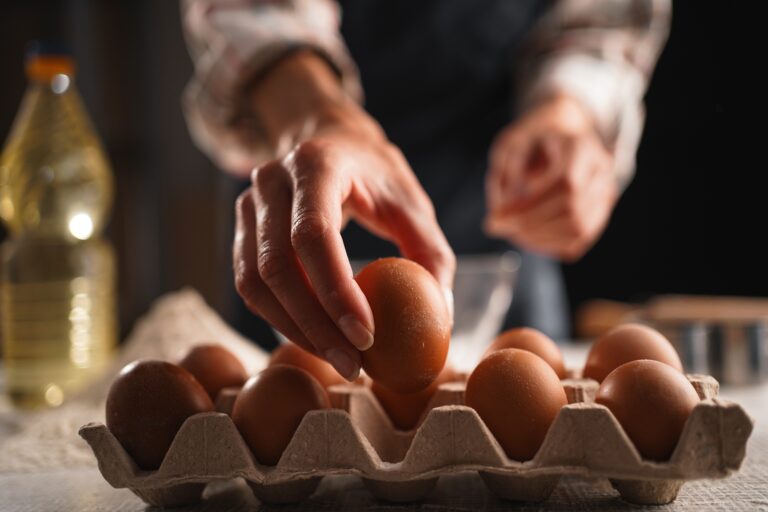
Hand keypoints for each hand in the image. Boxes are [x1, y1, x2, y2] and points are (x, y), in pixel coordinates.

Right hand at [233, 55, 454, 380]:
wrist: (329, 140)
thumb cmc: (375, 174)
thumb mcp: (411, 202)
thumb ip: (430, 253)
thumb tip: (439, 317)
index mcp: (317, 164)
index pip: (313, 235)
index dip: (336, 292)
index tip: (367, 336)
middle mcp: (271, 180)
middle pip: (277, 266)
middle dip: (315, 325)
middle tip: (353, 364)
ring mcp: (248, 204)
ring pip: (254, 282)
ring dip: (294, 330)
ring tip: (337, 359)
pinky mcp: (241, 229)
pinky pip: (249, 285)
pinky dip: (280, 318)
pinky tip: (314, 337)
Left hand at [484, 94, 617, 260]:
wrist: (561, 140)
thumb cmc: (532, 143)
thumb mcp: (511, 144)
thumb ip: (506, 171)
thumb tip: (503, 209)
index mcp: (580, 147)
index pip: (566, 183)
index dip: (530, 206)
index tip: (496, 216)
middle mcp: (601, 171)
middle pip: (572, 209)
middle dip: (529, 225)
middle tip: (496, 226)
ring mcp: (605, 194)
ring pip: (578, 228)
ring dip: (538, 238)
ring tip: (510, 231)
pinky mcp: (599, 213)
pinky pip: (578, 239)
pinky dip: (549, 244)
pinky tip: (527, 236)